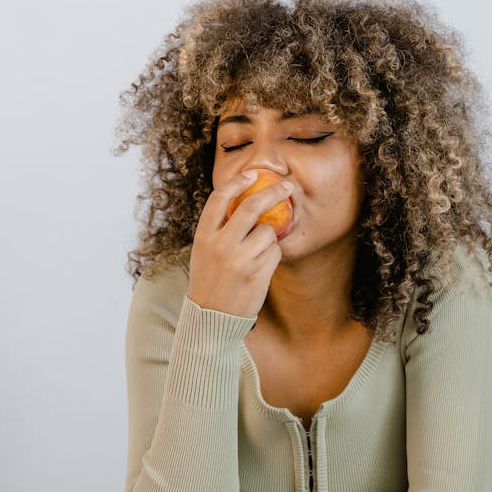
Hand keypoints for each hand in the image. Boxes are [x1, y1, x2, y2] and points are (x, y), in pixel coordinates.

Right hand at [187, 170, 293, 317]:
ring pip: (268, 232)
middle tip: (287, 187)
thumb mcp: (204, 251)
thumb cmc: (209, 280)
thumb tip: (247, 201)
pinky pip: (275, 252)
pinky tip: (261, 266)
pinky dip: (273, 254)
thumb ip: (220, 228)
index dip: (238, 182)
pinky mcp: (257, 274)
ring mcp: (239, 261)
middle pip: (251, 207)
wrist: (210, 318)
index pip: (220, 198)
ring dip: (270, 237)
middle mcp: (220, 245)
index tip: (253, 174)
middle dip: (274, 192)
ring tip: (257, 253)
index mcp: (204, 236)